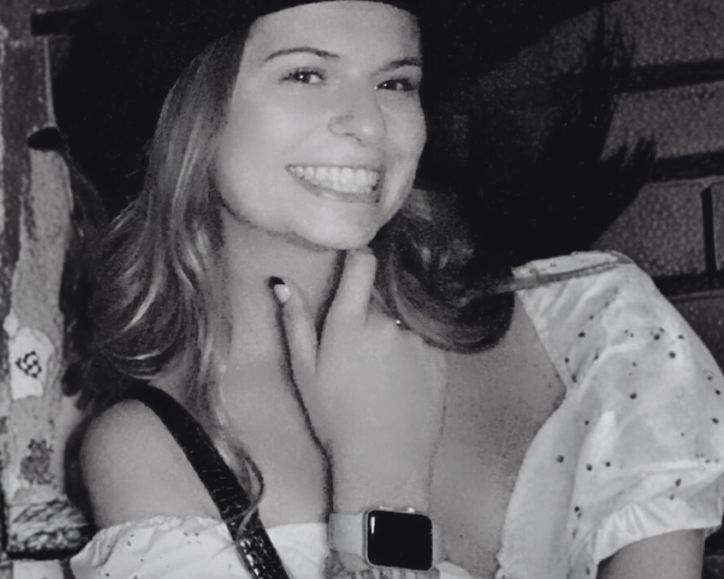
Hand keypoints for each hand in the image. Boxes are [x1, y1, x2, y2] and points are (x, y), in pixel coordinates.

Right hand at [274, 249, 446, 510]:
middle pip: (384, 294)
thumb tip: (281, 282)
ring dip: (395, 329)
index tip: (356, 266)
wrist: (383, 464)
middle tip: (362, 344)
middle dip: (373, 307)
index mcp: (350, 322)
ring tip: (383, 368)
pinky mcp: (441, 356)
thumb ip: (295, 322)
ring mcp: (418, 338)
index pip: (363, 262)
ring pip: (405, 316)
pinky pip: (426, 336)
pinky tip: (403, 377)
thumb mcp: (305, 373)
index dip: (360, 258)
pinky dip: (415, 346)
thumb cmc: (336, 419)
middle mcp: (387, 322)